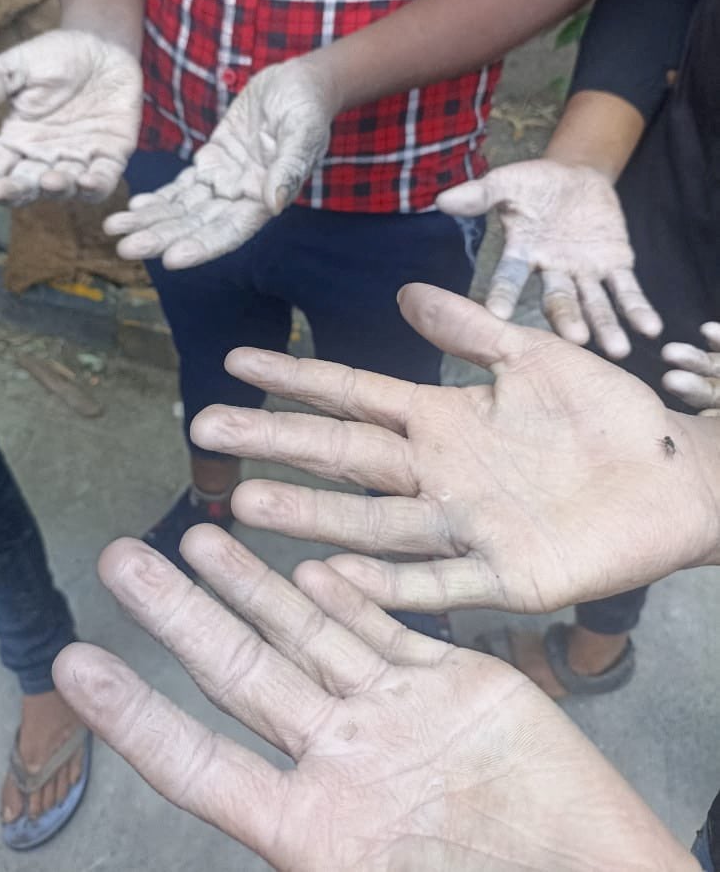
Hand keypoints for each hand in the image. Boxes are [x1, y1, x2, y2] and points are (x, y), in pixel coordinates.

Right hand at [0, 31, 141, 208]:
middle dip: (11, 192)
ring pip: (64, 188)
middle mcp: (46, 158)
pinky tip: (86, 181)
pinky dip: (96, 185)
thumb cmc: (55, 56)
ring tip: (48, 181)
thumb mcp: (12, 68)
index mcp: (18, 141)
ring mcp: (79, 159)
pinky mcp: (112, 155)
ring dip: (56, 189)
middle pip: (25, 185)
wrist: (102, 43)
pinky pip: (104, 178)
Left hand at [53, 529, 689, 870]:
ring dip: (252, 584)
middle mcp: (342, 762)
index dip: (136, 716)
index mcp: (314, 830)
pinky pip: (389, 629)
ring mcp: (394, 718)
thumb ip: (319, 858)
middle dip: (178, 613)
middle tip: (121, 556)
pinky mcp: (452, 686)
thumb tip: (261, 844)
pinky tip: (313, 565)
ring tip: (199, 534)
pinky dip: (351, 595)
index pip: (200, 764)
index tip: (76, 666)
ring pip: (307, 635)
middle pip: (243, 672)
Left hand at [102, 58, 333, 268]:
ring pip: (182, 209)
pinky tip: (133, 208)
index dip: (201, 246)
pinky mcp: (213, 164)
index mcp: (265, 199)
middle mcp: (242, 199)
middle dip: (161, 238)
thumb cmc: (308, 106)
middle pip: (196, 226)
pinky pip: (181, 187)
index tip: (170, 259)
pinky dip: (158, 198)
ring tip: (114, 228)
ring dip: (150, 221)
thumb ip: (289, 167)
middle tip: (125, 248)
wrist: (299, 83)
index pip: (229, 231)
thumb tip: (274, 204)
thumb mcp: (303, 130)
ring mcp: (226, 182)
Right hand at [190, 285, 719, 614]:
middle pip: (343, 457)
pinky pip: (434, 585)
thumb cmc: (606, 416)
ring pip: (372, 523)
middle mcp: (439, 475)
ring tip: (244, 505)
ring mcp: (465, 529)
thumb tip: (402, 292)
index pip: (353, 396)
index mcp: (443, 420)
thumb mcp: (534, 356)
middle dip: (275, 442)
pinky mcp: (503, 578)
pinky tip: (329, 580)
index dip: (295, 379)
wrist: (676, 478)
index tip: (236, 363)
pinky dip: (384, 586)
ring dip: (310, 515)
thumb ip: (470, 328)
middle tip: (206, 432)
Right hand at [437, 160, 661, 357]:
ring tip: (619, 348)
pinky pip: (626, 291)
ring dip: (606, 326)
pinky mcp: (614, 266)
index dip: (503, 294)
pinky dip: (637, 310)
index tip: (496, 314)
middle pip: (559, 301)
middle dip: (568, 319)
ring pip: (595, 304)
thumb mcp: (507, 182)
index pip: (509, 277)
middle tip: (576, 339)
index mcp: (522, 254)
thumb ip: (480, 194)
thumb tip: (442, 201)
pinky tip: (650, 328)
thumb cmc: (534, 183)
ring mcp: (584, 273)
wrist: (575, 177)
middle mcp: (552, 272)